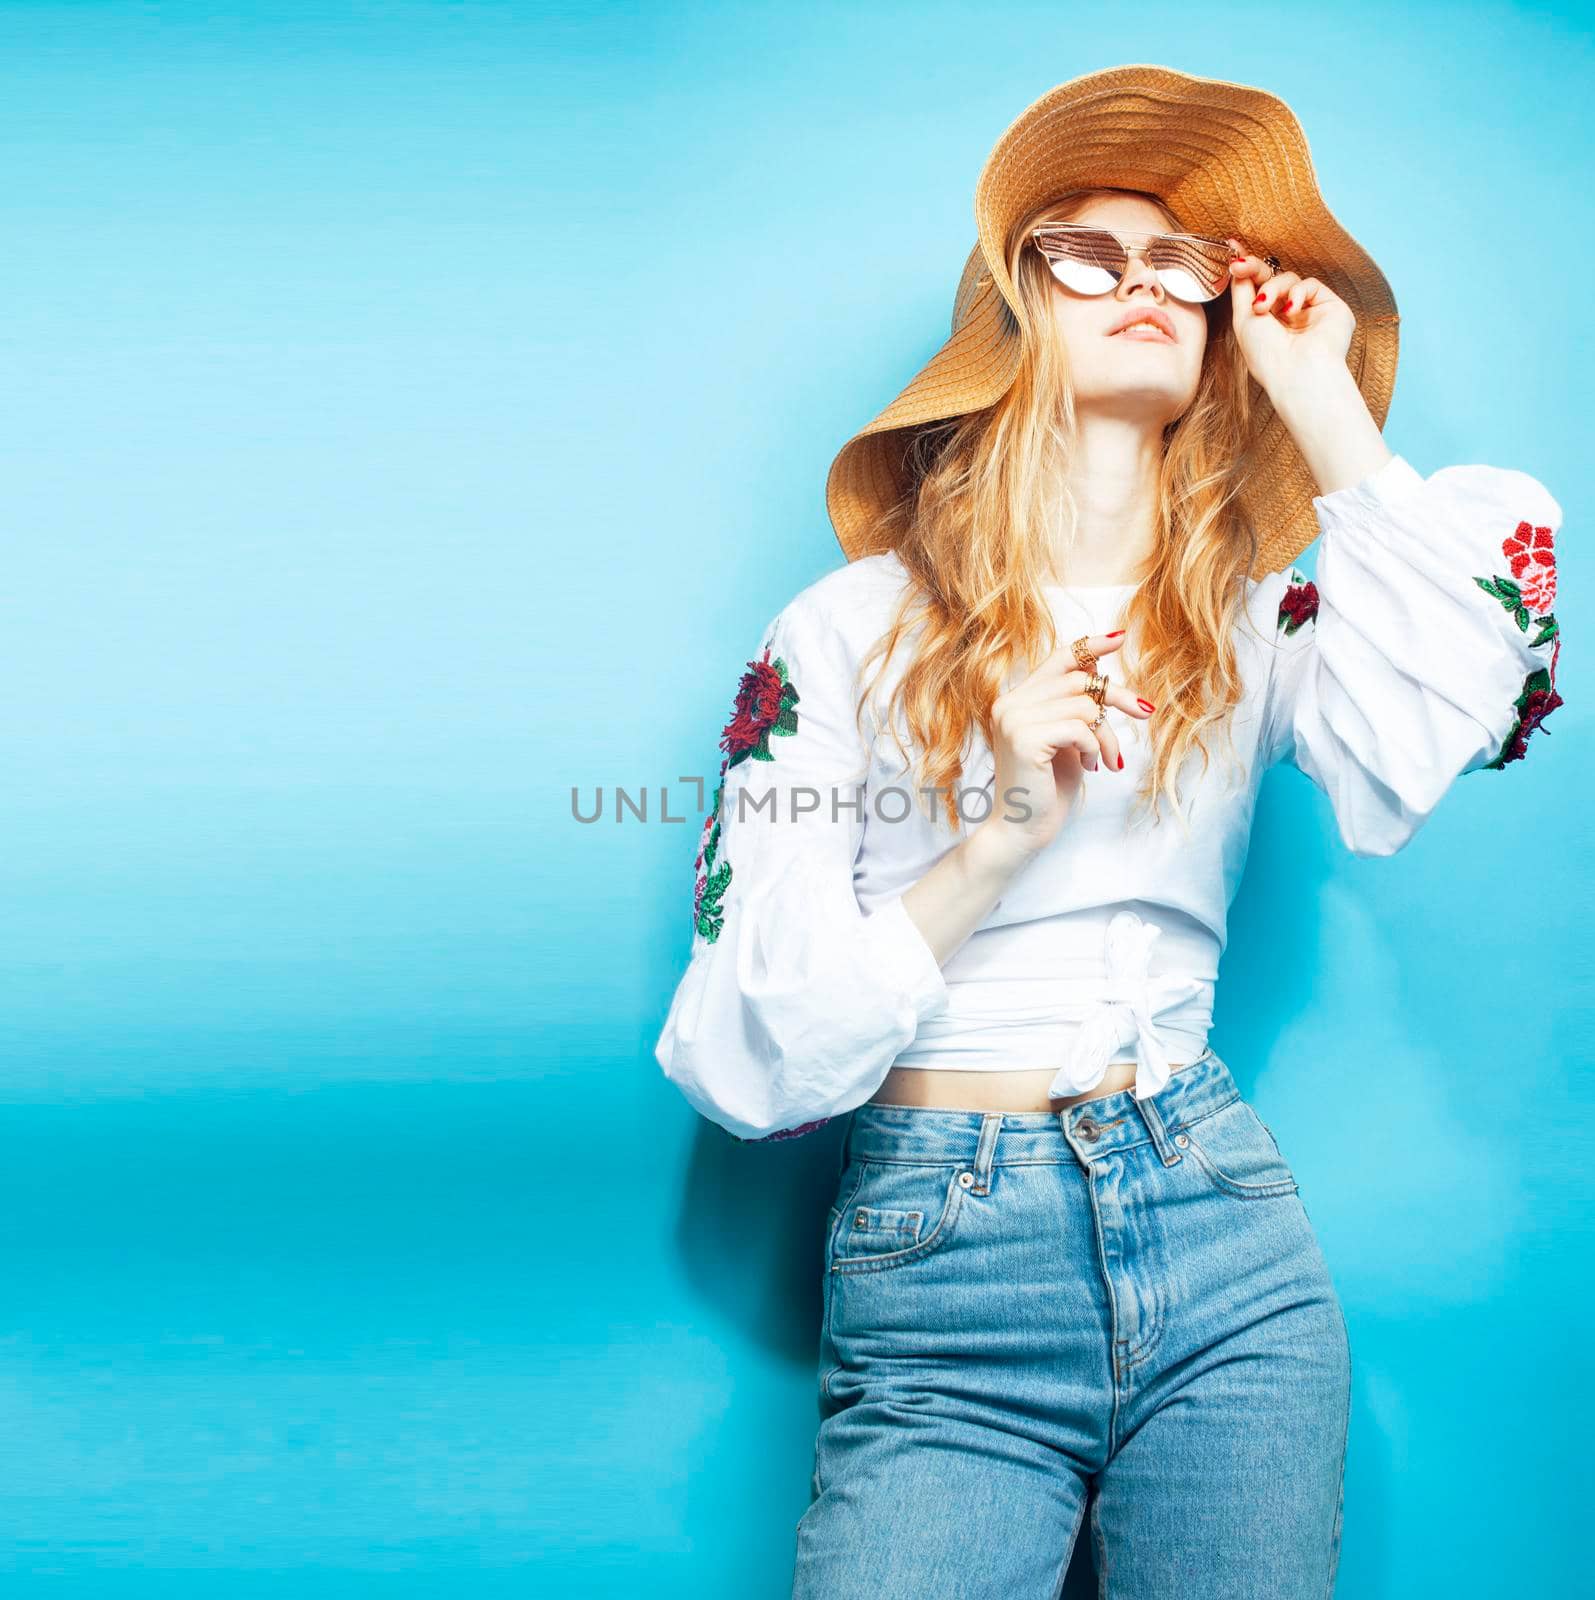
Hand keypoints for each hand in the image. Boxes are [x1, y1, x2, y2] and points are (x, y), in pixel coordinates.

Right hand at [974, 631, 1155, 867]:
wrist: (1022, 830)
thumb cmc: (1046, 789)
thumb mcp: (1066, 740)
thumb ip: (1074, 708)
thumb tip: (1099, 674)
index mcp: (1015, 700)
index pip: (1057, 659)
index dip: (1090, 645)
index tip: (1120, 638)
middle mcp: (1009, 704)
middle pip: (1079, 680)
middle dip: (1118, 698)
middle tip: (1144, 713)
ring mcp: (1013, 720)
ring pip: (1084, 705)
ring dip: (1106, 734)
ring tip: (1104, 758)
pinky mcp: (1024, 739)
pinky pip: (1079, 728)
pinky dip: (1094, 747)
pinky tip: (1091, 767)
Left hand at [1226, 236, 1356, 401]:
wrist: (1297, 372)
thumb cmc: (1266, 355)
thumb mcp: (1244, 320)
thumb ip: (1242, 290)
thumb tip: (1237, 264)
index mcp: (1266, 322)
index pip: (1256, 288)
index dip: (1246, 268)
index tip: (1232, 249)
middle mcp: (1287, 316)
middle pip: (1271, 277)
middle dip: (1254, 269)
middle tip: (1240, 265)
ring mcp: (1309, 311)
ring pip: (1288, 278)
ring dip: (1273, 288)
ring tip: (1264, 307)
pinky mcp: (1330, 306)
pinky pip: (1310, 284)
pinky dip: (1298, 293)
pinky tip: (1292, 310)